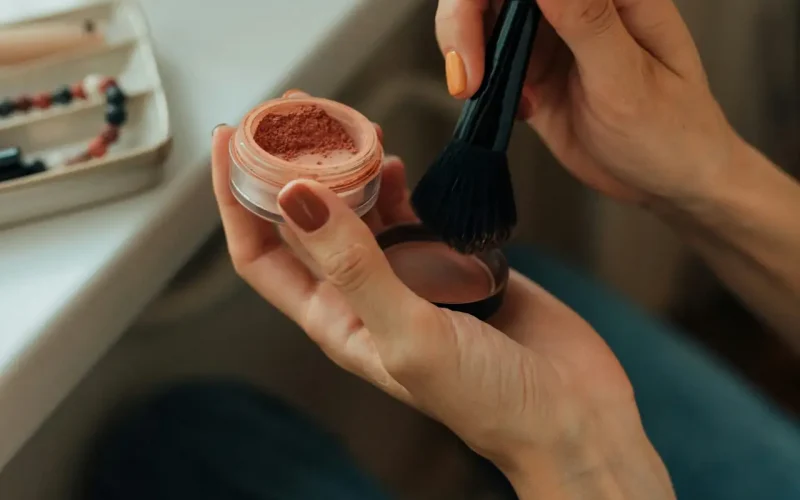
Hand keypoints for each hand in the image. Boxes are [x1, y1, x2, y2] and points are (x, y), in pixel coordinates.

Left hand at [212, 91, 671, 496]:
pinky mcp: (445, 260)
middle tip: (288, 114)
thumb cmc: (487, 401)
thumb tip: (296, 198)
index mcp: (334, 321)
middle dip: (285, 169)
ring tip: (338, 125)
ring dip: (340, 169)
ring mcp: (403, 275)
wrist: (568, 412)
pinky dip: (393, 183)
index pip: (261, 255)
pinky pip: (405, 213)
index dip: (236, 200)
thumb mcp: (408, 334)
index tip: (231, 142)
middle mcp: (360, 295)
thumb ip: (354, 266)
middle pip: (302, 223)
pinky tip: (392, 162)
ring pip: (354, 211)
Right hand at [436, 0, 737, 205]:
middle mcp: (576, 6)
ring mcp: (552, 37)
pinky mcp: (534, 72)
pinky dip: (479, 81)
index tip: (479, 29)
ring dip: (466, 52)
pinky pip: (490, 62)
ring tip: (476, 92)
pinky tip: (511, 107)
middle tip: (468, 74)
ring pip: (484, 21)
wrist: (671, 184)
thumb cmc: (672, 133)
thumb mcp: (627, 79)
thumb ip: (587, 19)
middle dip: (464, 21)